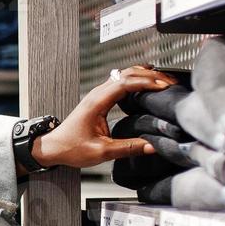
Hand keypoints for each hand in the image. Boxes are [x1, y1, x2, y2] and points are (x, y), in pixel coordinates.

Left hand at [30, 65, 178, 169]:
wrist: (54, 148)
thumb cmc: (71, 148)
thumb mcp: (101, 152)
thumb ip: (128, 148)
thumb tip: (151, 146)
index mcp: (96, 102)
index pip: (125, 83)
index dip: (146, 82)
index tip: (163, 86)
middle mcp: (98, 94)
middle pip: (127, 73)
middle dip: (151, 75)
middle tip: (170, 82)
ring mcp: (99, 94)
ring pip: (125, 75)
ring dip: (145, 75)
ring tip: (164, 82)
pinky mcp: (101, 99)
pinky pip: (121, 82)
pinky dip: (137, 80)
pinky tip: (148, 86)